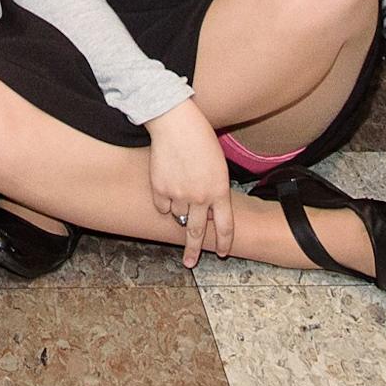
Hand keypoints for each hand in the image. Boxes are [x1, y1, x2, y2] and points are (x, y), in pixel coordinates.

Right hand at [146, 100, 231, 265]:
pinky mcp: (160, 190)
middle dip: (193, 251)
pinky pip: (162, 207)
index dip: (224, 242)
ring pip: (178, 217)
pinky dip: (164, 202)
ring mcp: (179, 196)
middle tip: (190, 262)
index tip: (223, 253)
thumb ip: (215, 188)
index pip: (226, 225)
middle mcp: (200, 197)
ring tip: (180, 189)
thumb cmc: (201, 138)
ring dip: (179, 211)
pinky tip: (167, 184)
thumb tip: (208, 209)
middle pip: (197, 233)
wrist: (175, 123)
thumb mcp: (218, 163)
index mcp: (219, 189)